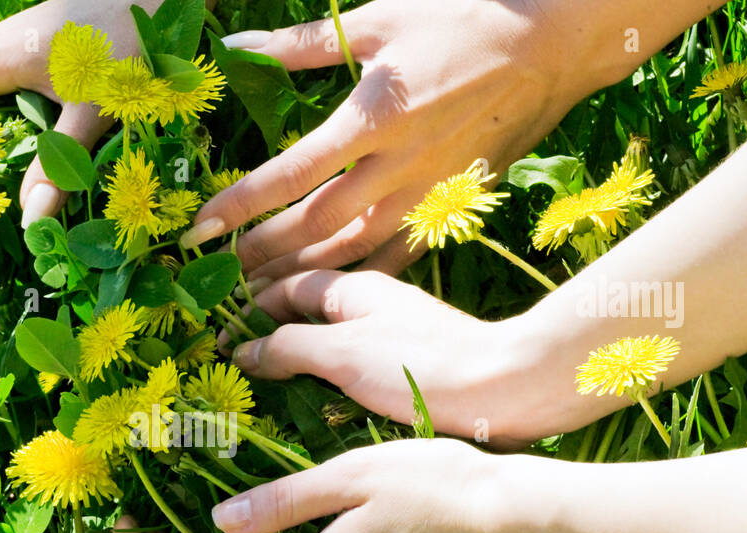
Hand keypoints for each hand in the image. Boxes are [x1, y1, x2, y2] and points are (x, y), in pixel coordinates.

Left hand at [182, 0, 586, 277]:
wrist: (548, 47)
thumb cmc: (459, 24)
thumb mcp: (377, 23)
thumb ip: (300, 46)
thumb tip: (235, 48)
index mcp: (373, 118)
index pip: (289, 174)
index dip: (239, 206)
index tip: (198, 232)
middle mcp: (397, 166)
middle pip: (315, 226)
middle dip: (263, 252)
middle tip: (224, 271)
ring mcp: (426, 195)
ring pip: (354, 252)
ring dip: (302, 274)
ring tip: (261, 290)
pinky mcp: (450, 209)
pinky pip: (398, 258)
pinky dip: (358, 278)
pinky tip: (326, 292)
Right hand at [234, 269, 550, 447]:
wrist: (502, 392)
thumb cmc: (419, 366)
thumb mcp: (341, 354)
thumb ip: (287, 347)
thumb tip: (241, 348)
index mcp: (354, 286)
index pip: (286, 285)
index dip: (248, 305)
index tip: (214, 333)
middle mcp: (372, 303)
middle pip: (305, 307)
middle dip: (265, 324)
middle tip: (225, 353)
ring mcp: (392, 334)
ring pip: (327, 335)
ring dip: (293, 349)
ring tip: (258, 376)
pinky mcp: (408, 365)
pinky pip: (349, 359)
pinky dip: (321, 370)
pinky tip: (310, 393)